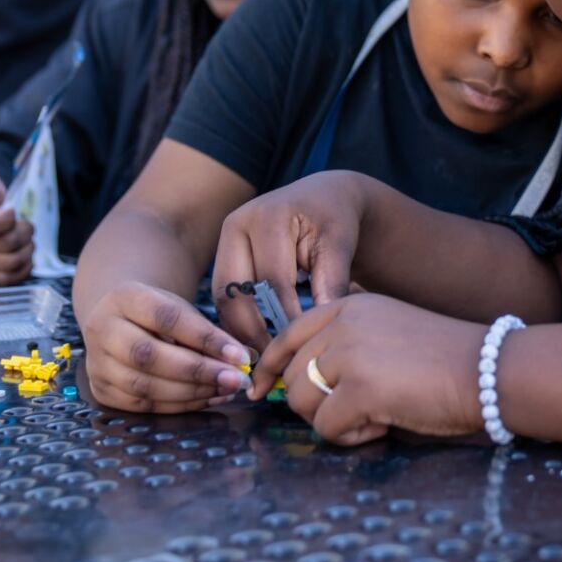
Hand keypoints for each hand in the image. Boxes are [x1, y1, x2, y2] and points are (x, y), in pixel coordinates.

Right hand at [0, 169, 33, 284]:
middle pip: (4, 245)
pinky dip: (24, 268)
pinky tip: (26, 254)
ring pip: (9, 263)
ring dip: (27, 249)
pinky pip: (7, 280)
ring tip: (28, 238)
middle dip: (24, 232)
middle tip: (27, 224)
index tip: (12, 211)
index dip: (6, 219)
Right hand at [80, 281, 253, 413]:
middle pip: (149, 355)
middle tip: (235, 379)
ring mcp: (97, 364)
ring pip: (144, 386)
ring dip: (192, 392)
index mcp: (124, 297)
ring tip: (226, 389)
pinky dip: (180, 406)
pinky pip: (143, 406)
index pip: (167, 317)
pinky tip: (208, 398)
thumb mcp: (180, 309)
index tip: (239, 354)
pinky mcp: (102, 391)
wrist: (120, 322)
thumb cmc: (158, 315)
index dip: (205, 338)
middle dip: (198, 371)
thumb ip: (207, 332)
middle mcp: (102, 329)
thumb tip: (244, 359)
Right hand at [213, 173, 369, 350]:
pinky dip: (238, 321)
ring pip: (223, 298)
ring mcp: (225, 238)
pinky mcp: (222, 254)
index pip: (272, 280)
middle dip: (252, 331)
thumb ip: (331, 284)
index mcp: (268, 217)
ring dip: (240, 331)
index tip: (299, 348)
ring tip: (263, 359)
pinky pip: (224, 296)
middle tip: (273, 363)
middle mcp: (237, 224)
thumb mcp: (339, 246)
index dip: (285, 318)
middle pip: (234, 291)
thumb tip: (316, 329)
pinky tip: (256, 342)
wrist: (323, 197)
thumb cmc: (335, 221)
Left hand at [249, 293, 484, 446]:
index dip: (271, 367)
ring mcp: (349, 353)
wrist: (488, 370)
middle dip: (313, 404)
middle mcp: (344, 323)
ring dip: (331, 421)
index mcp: (350, 305)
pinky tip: (382, 424)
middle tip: (353, 413)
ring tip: (373, 416)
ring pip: (302, 402)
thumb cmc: (445, 359)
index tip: (261, 390)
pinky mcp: (359, 389)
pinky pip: (326, 427)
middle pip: (293, 375)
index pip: (289, 334)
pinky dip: (351, 437)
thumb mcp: (389, 331)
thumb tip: (299, 380)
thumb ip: (347, 344)